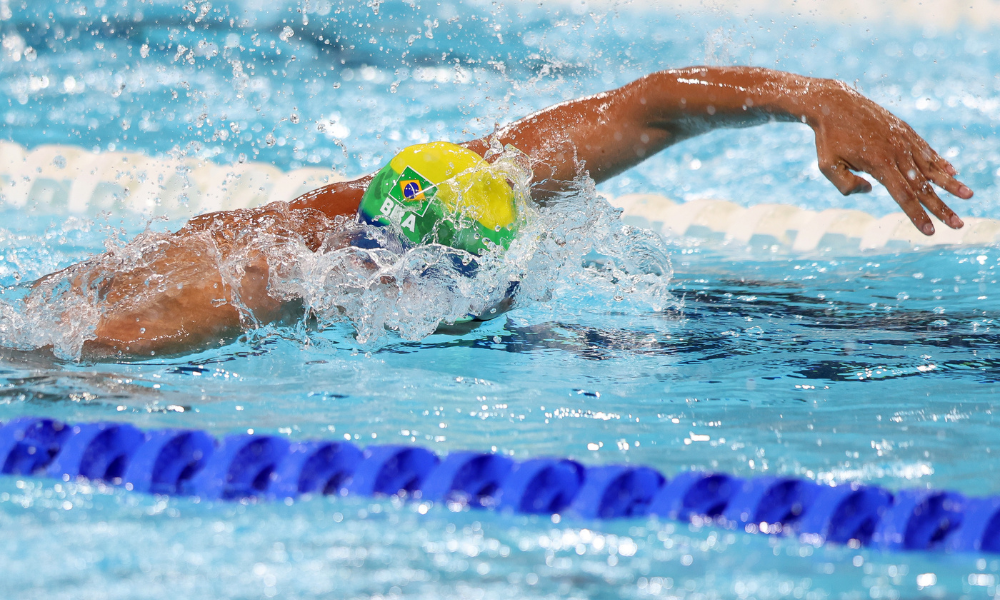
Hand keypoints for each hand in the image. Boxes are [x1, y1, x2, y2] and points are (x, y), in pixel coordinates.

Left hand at [808, 80, 973, 234]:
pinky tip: (952, 172)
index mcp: (879, 164)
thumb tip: (871, 190)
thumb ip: (847, 185)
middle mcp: (897, 152)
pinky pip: (926, 150)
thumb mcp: (827, 166)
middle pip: (924, 186)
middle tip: (958, 225)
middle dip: (942, 208)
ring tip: (968, 195)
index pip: (904, 196)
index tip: (931, 232)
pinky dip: (940, 162)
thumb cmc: (828, 138)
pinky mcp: (904, 130)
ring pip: (931, 167)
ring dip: (950, 184)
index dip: (918, 216)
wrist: (834, 103)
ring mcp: (903, 140)